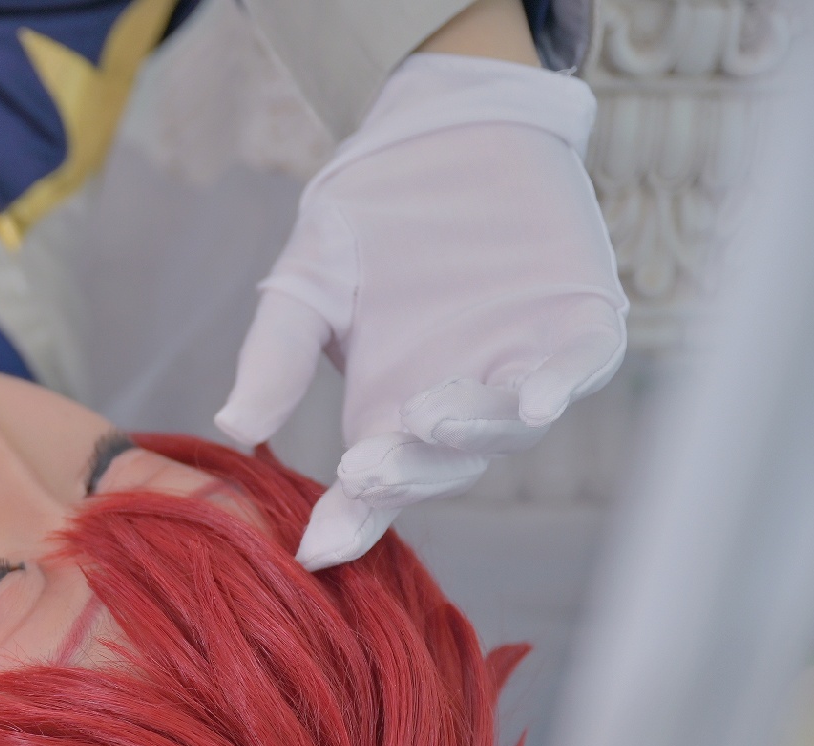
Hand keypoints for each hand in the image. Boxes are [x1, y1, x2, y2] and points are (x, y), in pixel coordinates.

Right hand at [215, 54, 627, 569]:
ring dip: (471, 432)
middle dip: (406, 474)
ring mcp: (522, 366)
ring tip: (426, 415)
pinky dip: (558, 384)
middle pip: (441, 467)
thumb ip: (276, 355)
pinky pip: (579, 367)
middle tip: (366, 469)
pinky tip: (533, 399)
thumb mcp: (307, 284)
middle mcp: (460, 405)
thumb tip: (233, 427)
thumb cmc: (374, 214)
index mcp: (391, 411)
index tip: (315, 547)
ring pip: (508, 429)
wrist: (447, 130)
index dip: (349, 521)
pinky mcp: (579, 322)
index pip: (373, 487)